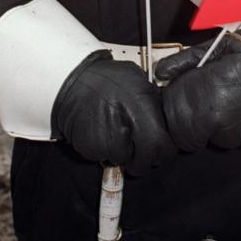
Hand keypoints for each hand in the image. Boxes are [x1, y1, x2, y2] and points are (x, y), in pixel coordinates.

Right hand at [51, 52, 175, 175]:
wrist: (73, 81)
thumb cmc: (108, 79)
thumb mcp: (140, 82)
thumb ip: (155, 105)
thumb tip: (167, 122)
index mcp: (142, 108)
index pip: (162, 147)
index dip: (165, 152)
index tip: (163, 151)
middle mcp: (124, 126)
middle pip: (143, 162)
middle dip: (144, 160)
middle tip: (141, 150)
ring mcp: (105, 140)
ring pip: (122, 160)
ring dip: (122, 153)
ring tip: (116, 131)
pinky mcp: (89, 147)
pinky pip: (103, 157)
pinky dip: (104, 150)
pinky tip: (102, 132)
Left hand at [156, 31, 240, 151]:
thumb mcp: (217, 47)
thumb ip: (185, 60)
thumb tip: (160, 72)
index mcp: (206, 87)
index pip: (169, 101)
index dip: (171, 94)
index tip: (179, 86)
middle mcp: (214, 113)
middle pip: (175, 124)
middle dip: (177, 112)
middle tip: (193, 97)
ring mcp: (224, 130)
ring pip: (189, 136)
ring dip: (190, 123)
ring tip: (207, 104)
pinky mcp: (233, 140)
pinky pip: (208, 139)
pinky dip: (209, 130)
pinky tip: (221, 112)